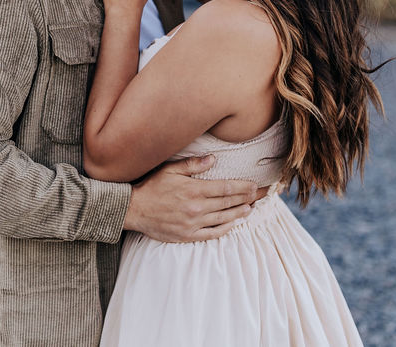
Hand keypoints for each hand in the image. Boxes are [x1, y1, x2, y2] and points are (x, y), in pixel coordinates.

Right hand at [123, 155, 260, 241]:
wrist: (133, 210)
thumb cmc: (151, 187)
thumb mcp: (169, 169)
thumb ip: (192, 165)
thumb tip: (213, 159)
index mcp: (194, 190)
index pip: (226, 188)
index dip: (244, 187)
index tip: (255, 185)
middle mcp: (197, 208)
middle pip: (229, 203)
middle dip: (248, 198)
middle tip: (262, 195)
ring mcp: (193, 224)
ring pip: (224, 218)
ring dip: (240, 213)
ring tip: (251, 208)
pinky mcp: (188, 235)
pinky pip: (212, 234)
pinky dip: (226, 228)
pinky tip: (234, 223)